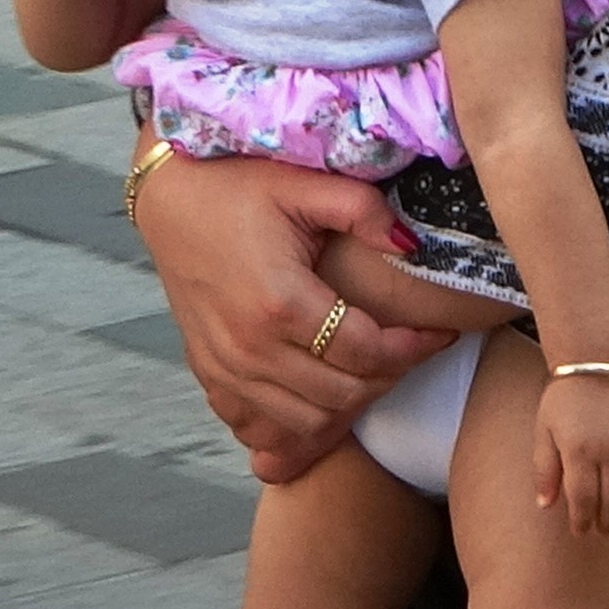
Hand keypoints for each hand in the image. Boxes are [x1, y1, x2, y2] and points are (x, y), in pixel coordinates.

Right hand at [130, 150, 453, 481]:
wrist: (169, 198)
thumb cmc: (237, 184)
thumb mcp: (303, 182)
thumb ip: (362, 210)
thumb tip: (411, 243)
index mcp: (280, 302)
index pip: (366, 353)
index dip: (413, 348)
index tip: (439, 332)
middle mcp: (249, 347)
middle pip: (341, 396)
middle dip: (387, 376)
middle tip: (409, 346)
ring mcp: (224, 367)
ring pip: (305, 423)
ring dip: (347, 405)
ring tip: (369, 367)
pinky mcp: (208, 373)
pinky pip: (257, 426)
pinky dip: (295, 423)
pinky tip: (321, 392)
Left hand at [536, 366, 608, 534]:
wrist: (594, 362)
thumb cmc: (564, 400)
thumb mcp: (543, 433)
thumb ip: (545, 471)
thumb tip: (545, 505)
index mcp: (580, 451)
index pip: (583, 500)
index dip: (581, 521)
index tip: (580, 531)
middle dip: (606, 520)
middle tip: (601, 528)